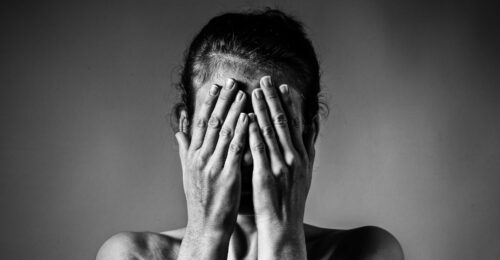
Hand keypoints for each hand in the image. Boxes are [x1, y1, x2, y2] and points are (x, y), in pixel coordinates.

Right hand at [175, 78, 247, 258]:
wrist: (207, 223)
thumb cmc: (200, 198)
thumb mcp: (188, 172)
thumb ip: (184, 149)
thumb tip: (178, 131)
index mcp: (193, 154)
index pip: (200, 122)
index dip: (208, 103)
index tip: (215, 86)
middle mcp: (200, 157)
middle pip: (212, 122)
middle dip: (223, 100)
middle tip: (232, 81)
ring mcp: (213, 165)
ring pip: (224, 132)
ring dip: (234, 110)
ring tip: (244, 93)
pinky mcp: (227, 175)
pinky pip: (235, 149)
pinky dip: (241, 132)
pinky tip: (249, 118)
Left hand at [249, 76, 313, 258]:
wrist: (285, 223)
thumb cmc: (293, 197)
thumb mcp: (308, 169)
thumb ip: (310, 144)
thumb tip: (313, 121)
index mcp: (302, 155)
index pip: (295, 123)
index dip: (288, 103)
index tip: (281, 86)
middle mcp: (294, 157)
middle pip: (283, 121)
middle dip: (273, 99)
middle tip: (265, 79)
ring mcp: (280, 165)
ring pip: (270, 131)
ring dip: (261, 109)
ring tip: (253, 92)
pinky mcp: (266, 174)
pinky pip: (258, 148)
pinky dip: (252, 131)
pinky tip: (246, 118)